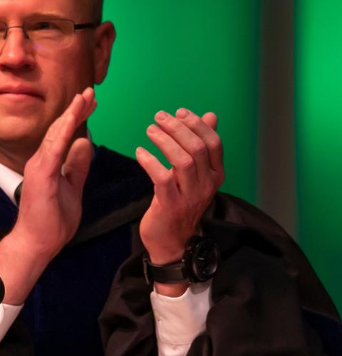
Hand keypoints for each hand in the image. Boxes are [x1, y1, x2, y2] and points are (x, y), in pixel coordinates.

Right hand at [0, 88, 95, 303]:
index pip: (64, 136)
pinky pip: (55, 148)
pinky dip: (65, 130)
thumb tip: (85, 142)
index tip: (89, 103)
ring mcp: (39, 167)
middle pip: (60, 129)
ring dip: (71, 114)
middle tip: (90, 92)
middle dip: (76, 110)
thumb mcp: (72, 188)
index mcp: (47, 164)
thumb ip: (77, 167)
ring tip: (85, 97)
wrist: (37, 243)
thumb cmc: (51, 221)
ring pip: (57, 134)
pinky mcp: (41, 175)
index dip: (77, 118)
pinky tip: (74, 116)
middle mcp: (40, 161)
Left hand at [135, 108, 223, 291]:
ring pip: (182, 160)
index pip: (213, 143)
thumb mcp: (195, 176)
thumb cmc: (180, 205)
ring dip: (164, 141)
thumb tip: (210, 115)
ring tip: (150, 130)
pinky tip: (140, 152)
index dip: (196, 124)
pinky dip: (150, 161)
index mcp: (215, 175)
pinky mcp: (171, 206)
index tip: (179, 112)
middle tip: (159, 117)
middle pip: (197, 148)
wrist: (173, 243)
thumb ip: (201, 147)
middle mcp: (207, 185)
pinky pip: (162, 178)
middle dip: (177, 128)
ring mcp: (190, 197)